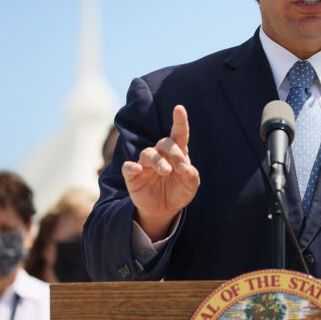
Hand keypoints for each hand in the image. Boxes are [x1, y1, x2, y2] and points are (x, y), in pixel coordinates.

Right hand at [122, 105, 199, 240]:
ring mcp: (145, 163)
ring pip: (147, 153)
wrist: (163, 211)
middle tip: (181, 169)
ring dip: (157, 161)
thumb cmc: (178, 192)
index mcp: (176, 153)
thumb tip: (188, 170)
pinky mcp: (133, 175)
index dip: (179, 120)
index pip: (179, 133)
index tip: (179, 108)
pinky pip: (128, 166)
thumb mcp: (190, 187)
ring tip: (166, 171)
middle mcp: (160, 154)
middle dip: (174, 154)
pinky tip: (138, 169)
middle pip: (164, 143)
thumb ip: (192, 177)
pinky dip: (132, 166)